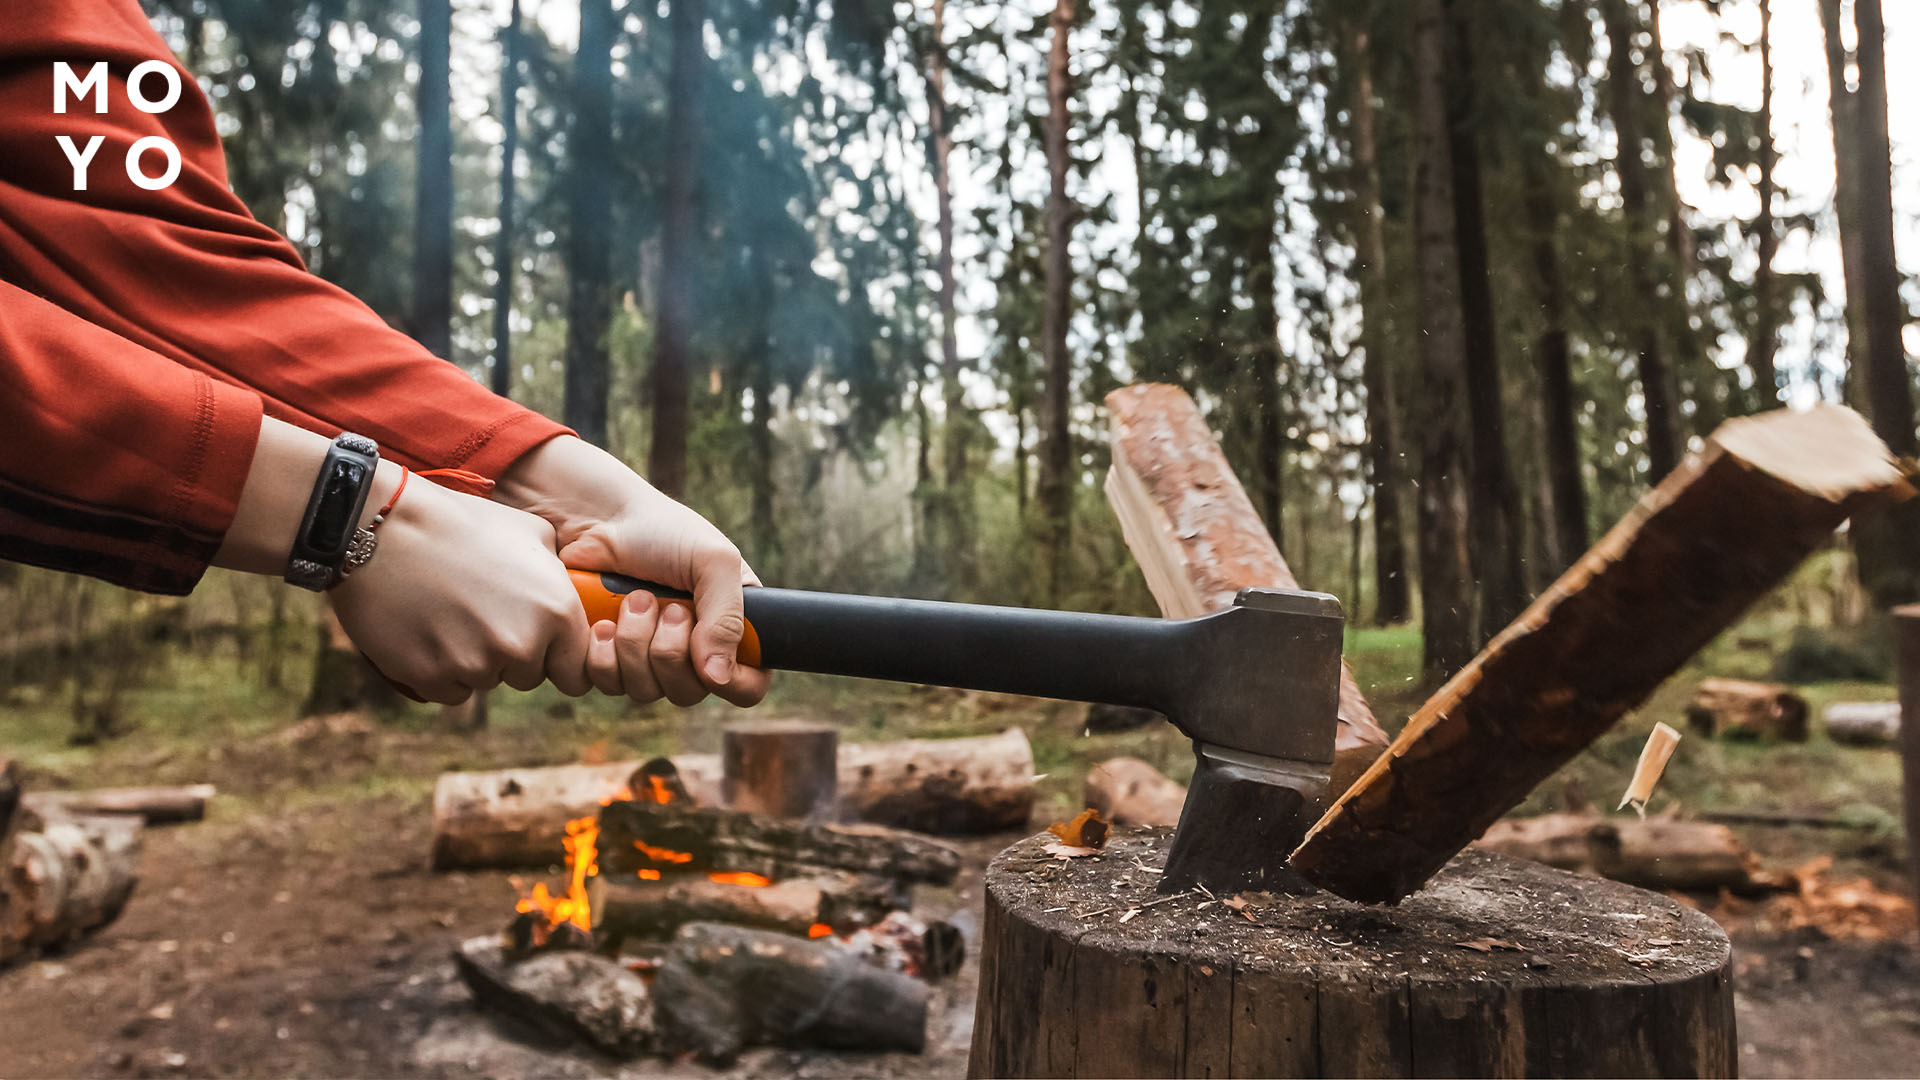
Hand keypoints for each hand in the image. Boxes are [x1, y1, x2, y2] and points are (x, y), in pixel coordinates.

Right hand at [330, 465, 591, 704]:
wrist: (384, 526)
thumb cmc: (460, 523)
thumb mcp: (531, 535)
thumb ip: (558, 579)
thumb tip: (572, 602)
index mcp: (556, 611)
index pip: (576, 672)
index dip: (558, 659)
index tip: (542, 648)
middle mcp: (522, 645)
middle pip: (529, 676)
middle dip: (513, 656)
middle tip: (483, 614)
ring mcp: (475, 664)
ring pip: (486, 681)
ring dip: (473, 660)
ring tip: (449, 612)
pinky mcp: (430, 677)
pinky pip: (447, 689)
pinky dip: (438, 670)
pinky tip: (426, 628)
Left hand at [494, 436, 770, 707]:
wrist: (597, 518)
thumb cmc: (663, 531)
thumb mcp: (713, 561)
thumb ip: (727, 618)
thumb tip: (718, 678)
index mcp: (729, 628)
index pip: (747, 685)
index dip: (733, 683)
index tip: (711, 659)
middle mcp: (691, 651)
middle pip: (690, 693)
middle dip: (671, 651)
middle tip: (667, 608)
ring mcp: (647, 659)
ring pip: (647, 691)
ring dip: (636, 645)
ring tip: (633, 600)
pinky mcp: (607, 659)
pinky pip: (609, 684)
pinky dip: (603, 655)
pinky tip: (603, 622)